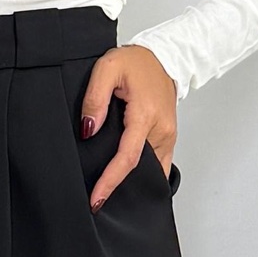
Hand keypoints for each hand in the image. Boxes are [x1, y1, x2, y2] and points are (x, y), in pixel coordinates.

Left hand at [80, 44, 176, 208]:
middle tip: (95, 199)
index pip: (127, 157)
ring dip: (130, 181)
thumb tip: (88, 130)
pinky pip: (157, 164)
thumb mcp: (107, 69)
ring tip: (106, 190)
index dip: (110, 181)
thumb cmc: (136, 62)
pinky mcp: (169, 138)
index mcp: (145, 115)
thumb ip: (95, 99)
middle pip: (138, 168)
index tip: (97, 199)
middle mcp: (161, 130)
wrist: (163, 56)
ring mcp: (168, 136)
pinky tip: (126, 179)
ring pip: (148, 169)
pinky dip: (143, 174)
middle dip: (118, 186)